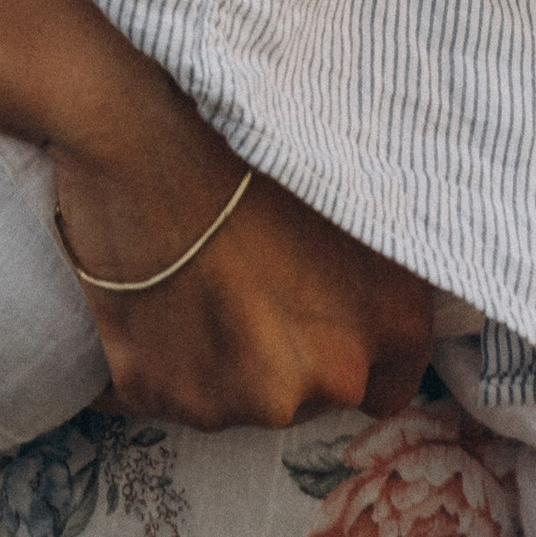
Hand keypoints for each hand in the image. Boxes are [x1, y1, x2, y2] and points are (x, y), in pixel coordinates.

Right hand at [52, 108, 431, 431]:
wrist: (146, 135)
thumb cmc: (256, 141)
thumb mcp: (356, 189)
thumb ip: (378, 268)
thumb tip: (370, 296)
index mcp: (388, 324)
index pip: (389, 387)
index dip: (353, 350)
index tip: (320, 318)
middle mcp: (325, 379)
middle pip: (308, 394)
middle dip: (284, 355)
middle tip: (247, 283)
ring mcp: (242, 401)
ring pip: (237, 396)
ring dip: (221, 359)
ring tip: (193, 279)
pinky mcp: (163, 398)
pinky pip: (167, 389)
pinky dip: (161, 359)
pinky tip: (150, 296)